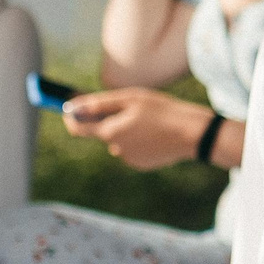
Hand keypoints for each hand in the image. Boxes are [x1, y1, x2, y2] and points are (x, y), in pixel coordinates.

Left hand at [61, 88, 212, 170]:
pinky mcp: (142, 164)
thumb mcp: (131, 99)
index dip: (71, 117)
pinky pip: (132, 148)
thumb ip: (100, 104)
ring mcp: (129, 159)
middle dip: (107, 119)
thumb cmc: (162, 111)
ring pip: (118, 140)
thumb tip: (73, 106)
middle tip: (128, 106)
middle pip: (101, 132)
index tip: (70, 108)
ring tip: (149, 119)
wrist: (192, 134)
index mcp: (111, 132)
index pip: (77, 128)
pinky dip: (138, 139)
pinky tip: (155, 133)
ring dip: (126, 128)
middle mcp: (116, 148)